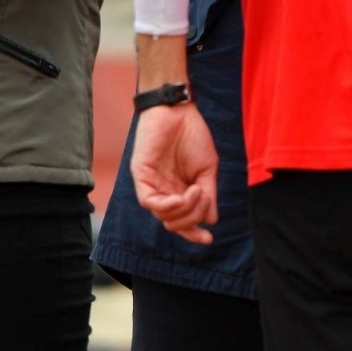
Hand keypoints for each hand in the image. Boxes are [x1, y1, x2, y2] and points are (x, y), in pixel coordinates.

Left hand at [131, 103, 218, 243]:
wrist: (179, 111)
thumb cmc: (193, 135)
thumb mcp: (207, 169)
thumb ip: (207, 194)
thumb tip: (211, 220)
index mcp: (179, 190)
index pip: (182, 220)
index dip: (193, 233)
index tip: (208, 239)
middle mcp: (164, 191)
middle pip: (173, 223)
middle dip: (192, 218)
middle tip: (205, 199)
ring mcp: (152, 185)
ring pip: (162, 216)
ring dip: (183, 210)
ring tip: (197, 191)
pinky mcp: (141, 176)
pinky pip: (149, 202)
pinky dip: (166, 206)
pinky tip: (180, 198)